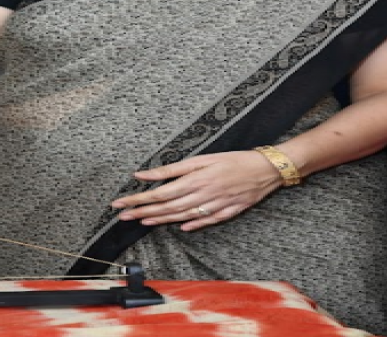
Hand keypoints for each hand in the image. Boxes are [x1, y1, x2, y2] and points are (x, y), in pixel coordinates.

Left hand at [111, 150, 282, 230]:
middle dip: (141, 212)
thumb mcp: (200, 159)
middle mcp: (201, 197)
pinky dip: (191, 225)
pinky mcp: (226, 213)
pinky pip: (205, 222)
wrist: (266, 169)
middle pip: (165, 207)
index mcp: (193, 181)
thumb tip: (143, 174)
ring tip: (141, 222)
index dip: (137, 199)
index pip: (157, 194)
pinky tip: (179, 228)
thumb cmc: (232, 159)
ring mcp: (213, 207)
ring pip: (181, 216)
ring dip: (159, 220)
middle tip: (122, 216)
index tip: (119, 203)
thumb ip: (171, 169)